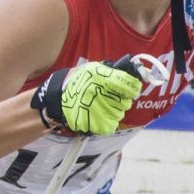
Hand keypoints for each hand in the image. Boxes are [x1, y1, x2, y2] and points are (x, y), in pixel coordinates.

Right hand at [30, 59, 144, 135]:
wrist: (58, 96)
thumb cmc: (79, 81)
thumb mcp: (95, 69)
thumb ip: (114, 72)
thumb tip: (135, 78)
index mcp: (101, 77)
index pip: (129, 85)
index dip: (132, 88)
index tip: (131, 90)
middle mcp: (100, 93)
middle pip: (126, 102)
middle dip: (121, 100)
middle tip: (109, 97)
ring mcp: (98, 109)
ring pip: (119, 114)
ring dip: (114, 111)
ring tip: (101, 106)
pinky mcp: (95, 123)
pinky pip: (111, 125)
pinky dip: (108, 121)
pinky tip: (99, 115)